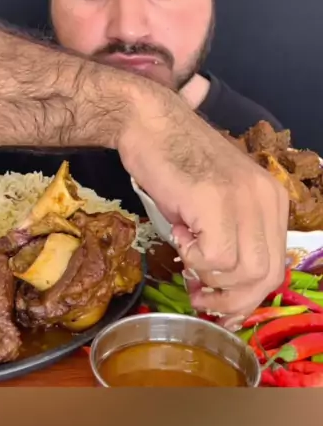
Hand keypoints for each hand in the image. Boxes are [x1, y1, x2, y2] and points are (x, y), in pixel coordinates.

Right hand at [118, 87, 288, 324]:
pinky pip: (217, 258)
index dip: (247, 295)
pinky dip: (194, 258)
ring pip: (244, 271)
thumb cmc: (175, 161)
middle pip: (267, 275)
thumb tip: (224, 291)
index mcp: (272, 199)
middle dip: (232, 298)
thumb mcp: (217, 201)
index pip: (276, 266)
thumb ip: (230, 236)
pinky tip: (180, 233)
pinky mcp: (216, 201)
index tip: (219, 303)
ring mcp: (244, 198)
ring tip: (185, 252)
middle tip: (200, 295)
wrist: (148, 123)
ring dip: (209, 276)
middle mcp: (266, 198)